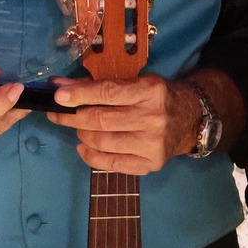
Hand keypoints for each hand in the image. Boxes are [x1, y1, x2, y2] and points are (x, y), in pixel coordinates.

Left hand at [48, 76, 193, 174]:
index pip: (107, 93)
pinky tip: (84, 146)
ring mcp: (153, 144)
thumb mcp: (135, 83)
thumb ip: (99, 85)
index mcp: (151, 91)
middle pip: (101, 120)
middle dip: (72, 117)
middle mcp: (154, 118)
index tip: (57, 97)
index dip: (79, 95)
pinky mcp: (150, 164)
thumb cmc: (157, 97)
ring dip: (82, 135)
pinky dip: (90, 156)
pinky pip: (110, 164)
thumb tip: (60, 88)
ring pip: (102, 142)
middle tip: (59, 115)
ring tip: (79, 129)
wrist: (190, 119)